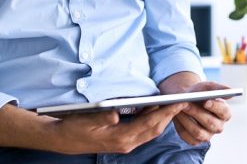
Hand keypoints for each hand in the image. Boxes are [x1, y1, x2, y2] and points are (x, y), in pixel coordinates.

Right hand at [50, 102, 188, 153]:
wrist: (63, 139)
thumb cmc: (74, 127)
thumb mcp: (86, 120)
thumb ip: (103, 117)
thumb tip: (116, 114)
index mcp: (121, 137)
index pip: (149, 123)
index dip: (166, 113)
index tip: (179, 103)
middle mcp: (126, 143)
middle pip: (155, 129)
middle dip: (170, 115)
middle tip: (183, 102)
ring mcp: (125, 144)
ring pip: (150, 131)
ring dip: (163, 119)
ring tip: (174, 105)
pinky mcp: (122, 141)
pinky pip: (143, 131)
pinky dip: (153, 121)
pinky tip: (155, 111)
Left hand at [170, 81, 231, 145]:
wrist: (185, 100)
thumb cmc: (198, 93)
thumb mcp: (206, 87)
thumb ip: (218, 88)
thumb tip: (231, 90)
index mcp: (225, 113)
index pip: (224, 112)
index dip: (215, 107)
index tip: (206, 101)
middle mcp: (218, 126)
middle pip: (210, 123)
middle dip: (197, 112)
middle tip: (186, 103)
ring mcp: (207, 135)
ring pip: (198, 132)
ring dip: (187, 120)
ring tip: (178, 110)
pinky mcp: (196, 141)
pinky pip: (189, 138)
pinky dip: (181, 128)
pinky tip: (176, 118)